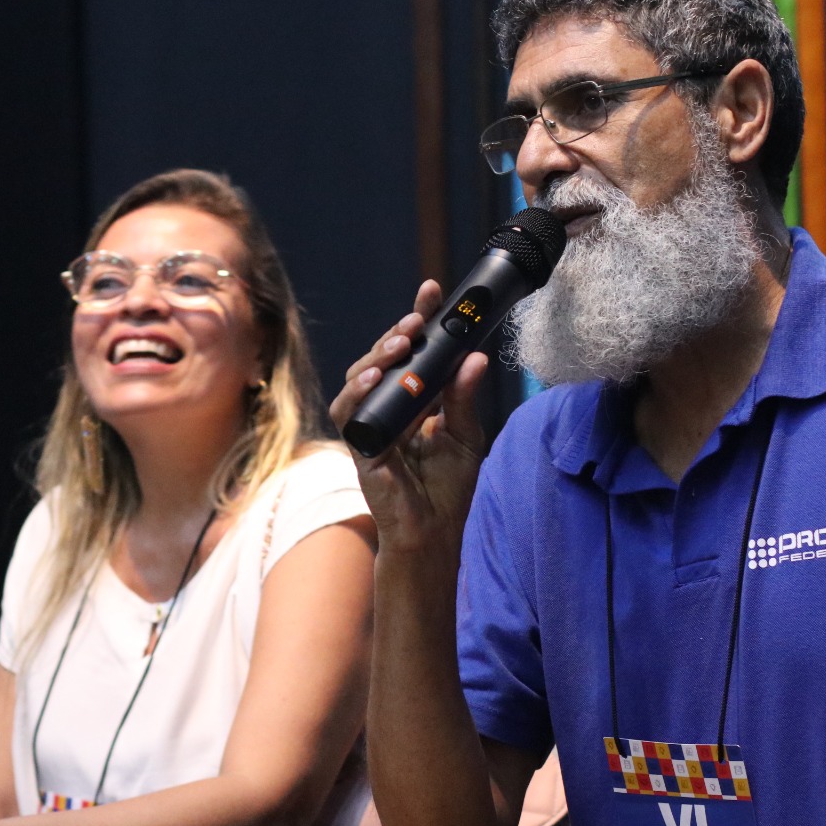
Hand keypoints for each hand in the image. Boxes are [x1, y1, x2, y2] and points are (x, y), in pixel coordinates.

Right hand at [329, 281, 488, 552]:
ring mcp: (369, 426)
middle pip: (381, 360)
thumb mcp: (465, 435)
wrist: (434, 533)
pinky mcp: (358, 446)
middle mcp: (387, 409)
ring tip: (400, 341)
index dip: (419, 321)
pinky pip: (349, 412)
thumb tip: (476, 356)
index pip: (412, 353)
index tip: (431, 291)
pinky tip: (376, 378)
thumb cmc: (448, 490)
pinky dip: (358, 393)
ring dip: (377, 356)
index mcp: (413, 401)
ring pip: (358, 379)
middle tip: (417, 319)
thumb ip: (464, 397)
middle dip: (396, 334)